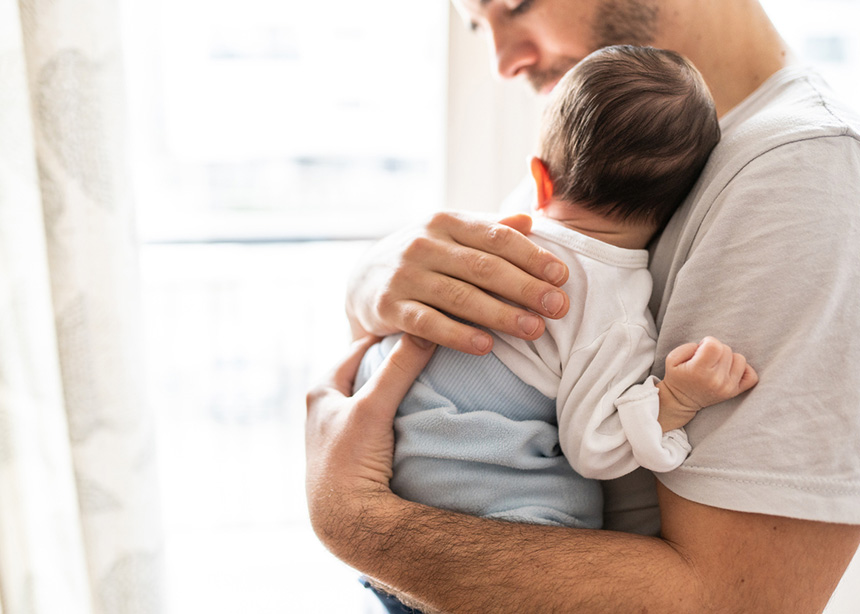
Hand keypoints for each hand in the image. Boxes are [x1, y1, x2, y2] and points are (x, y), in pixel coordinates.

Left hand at [305, 334, 435, 551]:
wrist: (346, 521)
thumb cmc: (349, 461)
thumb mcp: (373, 408)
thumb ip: (398, 369)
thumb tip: (425, 331)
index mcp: (321, 392)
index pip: (358, 349)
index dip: (387, 336)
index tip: (417, 326)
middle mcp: (325, 410)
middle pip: (366, 372)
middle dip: (393, 362)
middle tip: (426, 350)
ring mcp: (339, 433)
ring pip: (373, 399)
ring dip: (395, 390)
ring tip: (425, 379)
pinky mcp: (353, 455)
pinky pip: (379, 422)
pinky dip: (395, 414)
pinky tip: (414, 415)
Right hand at [346, 211, 569, 354]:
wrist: (363, 281)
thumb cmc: (424, 259)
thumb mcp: (451, 236)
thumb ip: (490, 229)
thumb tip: (530, 219)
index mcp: (446, 222)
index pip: (497, 237)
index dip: (532, 257)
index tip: (562, 276)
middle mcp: (423, 244)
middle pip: (483, 267)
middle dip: (525, 287)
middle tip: (559, 307)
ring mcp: (404, 275)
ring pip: (459, 296)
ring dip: (500, 314)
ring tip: (534, 330)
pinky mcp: (388, 307)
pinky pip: (427, 323)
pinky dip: (457, 335)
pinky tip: (486, 346)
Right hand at [657, 337, 758, 430]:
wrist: (681, 401)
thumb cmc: (677, 377)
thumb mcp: (672, 359)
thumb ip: (688, 347)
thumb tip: (707, 346)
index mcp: (699, 371)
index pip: (714, 345)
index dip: (707, 342)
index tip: (701, 349)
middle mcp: (716, 380)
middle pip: (726, 350)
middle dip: (716, 350)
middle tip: (706, 359)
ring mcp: (728, 387)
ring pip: (740, 359)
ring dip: (728, 358)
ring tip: (717, 365)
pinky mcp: (735, 392)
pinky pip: (751, 376)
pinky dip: (744, 370)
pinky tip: (730, 370)